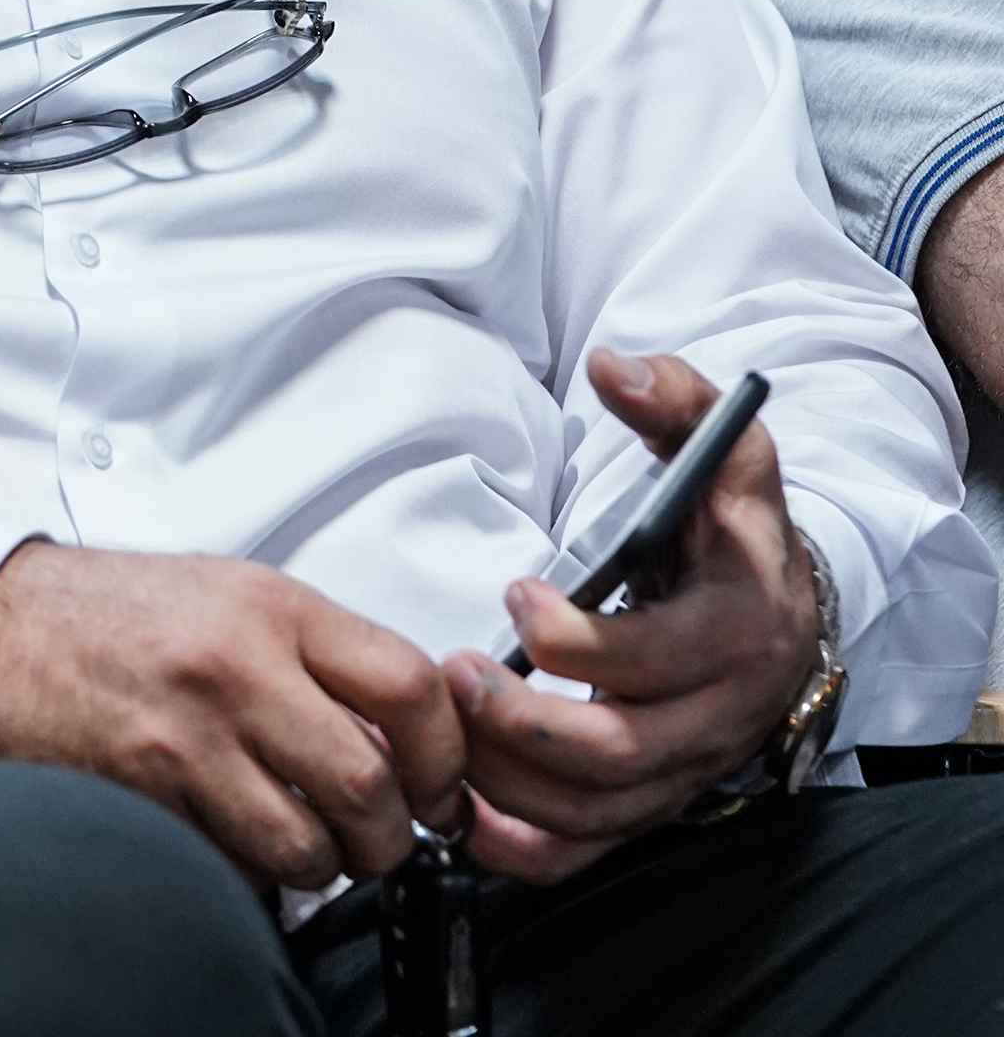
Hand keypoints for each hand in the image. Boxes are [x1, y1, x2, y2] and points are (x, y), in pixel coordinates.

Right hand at [0, 541, 465, 892]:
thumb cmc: (114, 612)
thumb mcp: (231, 593)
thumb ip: (315, 651)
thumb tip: (402, 727)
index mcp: (271, 607)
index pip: (408, 685)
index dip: (443, 753)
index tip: (436, 781)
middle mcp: (236, 667)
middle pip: (368, 783)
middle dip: (388, 834)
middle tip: (378, 837)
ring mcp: (187, 738)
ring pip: (306, 847)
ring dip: (319, 867)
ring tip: (302, 845)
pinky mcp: (145, 799)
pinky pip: (233, 870)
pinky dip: (249, 877)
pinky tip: (234, 843)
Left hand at [444, 349, 821, 882]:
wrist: (780, 608)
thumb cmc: (737, 524)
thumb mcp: (727, 446)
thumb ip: (676, 396)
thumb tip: (614, 366)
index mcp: (740, 628)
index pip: (659, 661)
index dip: (582, 643)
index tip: (517, 593)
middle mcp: (719, 715)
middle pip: (622, 754)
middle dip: (527, 725)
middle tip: (454, 675)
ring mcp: (686, 770)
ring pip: (597, 812)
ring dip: (508, 784)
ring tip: (439, 731)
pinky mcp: (654, 802)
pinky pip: (589, 851)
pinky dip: (522, 849)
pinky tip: (461, 814)